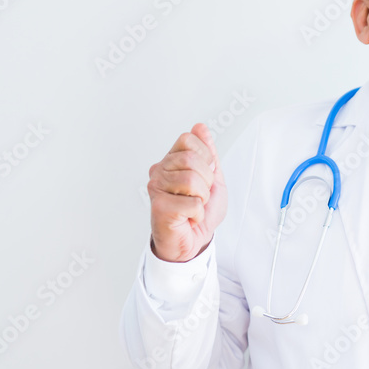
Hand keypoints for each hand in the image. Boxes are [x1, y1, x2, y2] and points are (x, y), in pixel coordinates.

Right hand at [147, 123, 227, 261]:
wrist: (194, 241)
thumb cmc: (199, 212)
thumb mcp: (212, 178)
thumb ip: (207, 152)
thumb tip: (199, 127)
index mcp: (171, 160)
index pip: (189, 140)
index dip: (205, 157)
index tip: (204, 175)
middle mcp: (159, 170)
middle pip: (190, 159)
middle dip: (206, 180)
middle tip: (200, 195)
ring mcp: (156, 188)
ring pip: (191, 180)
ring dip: (202, 198)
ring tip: (194, 206)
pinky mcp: (158, 207)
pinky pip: (192, 203)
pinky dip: (198, 213)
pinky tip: (188, 218)